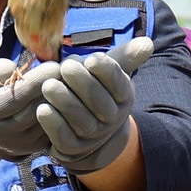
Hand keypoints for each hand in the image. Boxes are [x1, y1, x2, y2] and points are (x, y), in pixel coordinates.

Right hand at [0, 58, 59, 176]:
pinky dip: (64, 110)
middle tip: (70, 68)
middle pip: (38, 108)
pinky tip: (69, 94)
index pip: (16, 97)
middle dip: (56, 87)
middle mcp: (6, 134)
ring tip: (72, 79)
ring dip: (64, 98)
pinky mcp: (36, 147)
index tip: (54, 64)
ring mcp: (23, 144)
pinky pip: (55, 127)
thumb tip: (12, 69)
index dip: (37, 80)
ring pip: (51, 118)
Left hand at [37, 37, 152, 173]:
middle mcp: (111, 119)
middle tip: (66, 67)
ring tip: (49, 85)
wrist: (86, 129)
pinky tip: (42, 108)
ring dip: (65, 102)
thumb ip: (124, 57)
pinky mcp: (71, 147)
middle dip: (83, 84)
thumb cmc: (95, 90)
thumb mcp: (110, 74)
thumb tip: (147, 43)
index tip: (91, 58)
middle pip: (100, 104)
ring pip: (81, 121)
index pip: (119, 85)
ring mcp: (92, 136)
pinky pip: (64, 138)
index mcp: (123, 97)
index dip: (106, 72)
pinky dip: (53, 124)